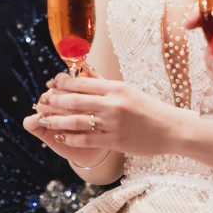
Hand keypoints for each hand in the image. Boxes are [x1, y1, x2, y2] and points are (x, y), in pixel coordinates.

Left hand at [30, 69, 183, 161]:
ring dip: (57, 121)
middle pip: (75, 100)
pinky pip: (87, 139)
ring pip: (77, 121)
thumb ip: (106, 83)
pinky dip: (71, 138)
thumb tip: (86, 71)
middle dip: (55, 101)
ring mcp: (113, 123)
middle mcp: (113, 104)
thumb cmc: (150, 109)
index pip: (83, 83)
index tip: (51, 84)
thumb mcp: (129, 91)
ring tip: (43, 120)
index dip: (63, 84)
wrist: (172, 129)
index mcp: (116, 88)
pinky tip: (61, 137)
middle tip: (41, 102)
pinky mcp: (115, 140)